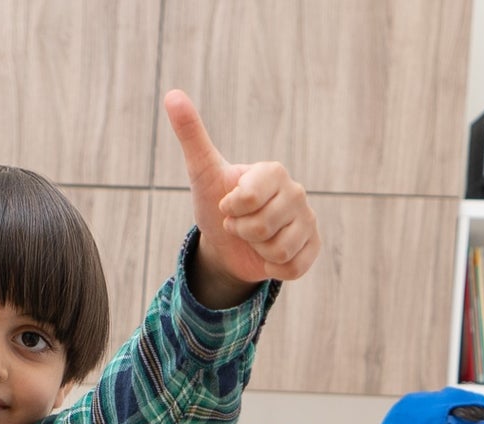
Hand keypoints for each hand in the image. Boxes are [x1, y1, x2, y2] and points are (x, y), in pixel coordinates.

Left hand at [164, 89, 319, 305]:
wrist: (227, 243)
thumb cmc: (216, 203)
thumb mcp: (202, 172)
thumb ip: (191, 134)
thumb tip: (171, 94)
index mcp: (274, 172)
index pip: (249, 198)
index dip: (231, 209)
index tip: (227, 205)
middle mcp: (296, 192)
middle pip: (264, 227)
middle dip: (242, 232)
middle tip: (239, 225)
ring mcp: (307, 219)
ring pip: (280, 249)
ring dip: (257, 251)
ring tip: (253, 240)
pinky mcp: (312, 246)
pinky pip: (294, 266)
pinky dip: (273, 268)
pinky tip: (267, 256)